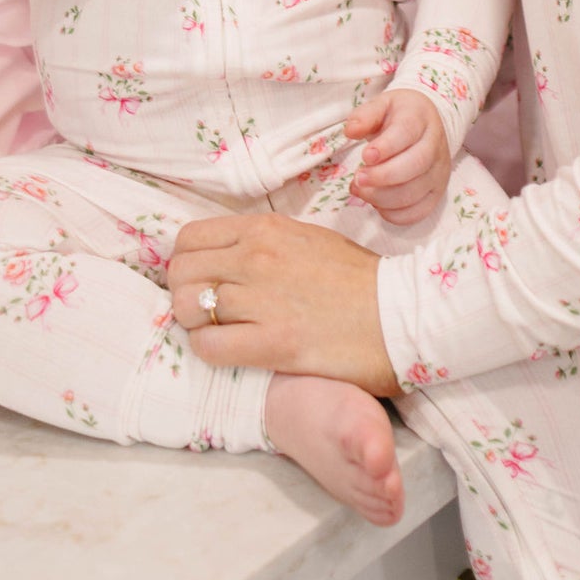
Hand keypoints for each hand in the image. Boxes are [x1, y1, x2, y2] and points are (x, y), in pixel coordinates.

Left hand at [169, 214, 398, 395]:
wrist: (399, 313)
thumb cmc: (357, 279)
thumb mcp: (306, 239)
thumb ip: (262, 244)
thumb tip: (223, 257)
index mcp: (265, 229)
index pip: (189, 239)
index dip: (187, 263)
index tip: (200, 280)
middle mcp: (257, 257)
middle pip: (180, 272)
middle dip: (183, 294)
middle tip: (204, 311)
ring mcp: (263, 298)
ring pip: (187, 308)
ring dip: (197, 324)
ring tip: (219, 331)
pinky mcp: (272, 342)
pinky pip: (209, 346)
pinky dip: (210, 350)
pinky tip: (232, 350)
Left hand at [346, 89, 449, 223]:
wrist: (426, 124)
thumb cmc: (399, 116)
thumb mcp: (382, 105)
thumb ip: (365, 116)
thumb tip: (350, 131)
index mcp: (420, 118)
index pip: (407, 132)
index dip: (386, 147)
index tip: (365, 156)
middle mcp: (435, 145)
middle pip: (416, 165)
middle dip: (382, 176)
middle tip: (357, 178)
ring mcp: (439, 172)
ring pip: (414, 192)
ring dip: (382, 197)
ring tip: (360, 189)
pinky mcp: (437, 193)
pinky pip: (418, 212)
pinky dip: (393, 214)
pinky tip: (376, 203)